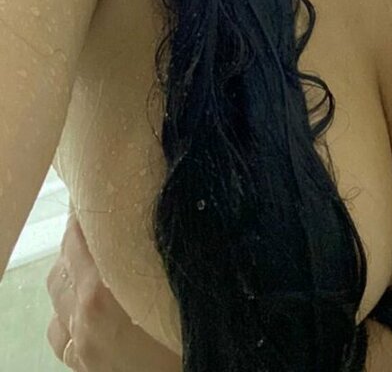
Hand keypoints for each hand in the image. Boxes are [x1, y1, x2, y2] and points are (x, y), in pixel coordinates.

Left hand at [45, 204, 179, 370]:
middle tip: (110, 218)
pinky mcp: (79, 366)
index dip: (90, 208)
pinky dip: (69, 310)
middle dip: (83, 237)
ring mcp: (77, 346)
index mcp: (102, 296)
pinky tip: (92, 305)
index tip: (105, 186)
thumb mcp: (183, 300)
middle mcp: (82, 319)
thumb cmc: (185, 348)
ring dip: (73, 272)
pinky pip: (60, 329)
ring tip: (101, 259)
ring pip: (57, 293)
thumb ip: (171, 263)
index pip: (81, 236)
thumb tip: (181, 218)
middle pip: (64, 261)